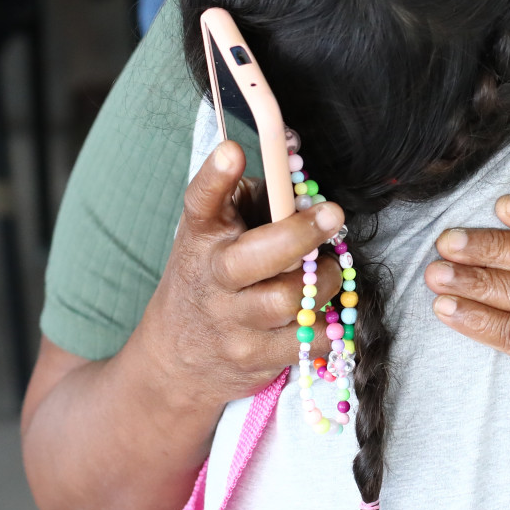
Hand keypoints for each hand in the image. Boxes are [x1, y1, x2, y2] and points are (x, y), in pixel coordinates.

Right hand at [133, 140, 346, 408]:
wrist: (175, 358)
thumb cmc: (211, 279)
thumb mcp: (216, 236)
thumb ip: (254, 203)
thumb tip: (299, 173)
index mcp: (201, 238)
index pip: (201, 202)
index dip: (216, 176)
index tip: (233, 151)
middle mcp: (213, 279)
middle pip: (257, 258)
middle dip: (300, 234)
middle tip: (334, 215)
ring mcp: (232, 323)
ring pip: (291, 300)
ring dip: (324, 281)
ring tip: (325, 271)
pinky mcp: (254, 358)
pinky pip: (309, 340)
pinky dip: (328, 325)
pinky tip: (323, 312)